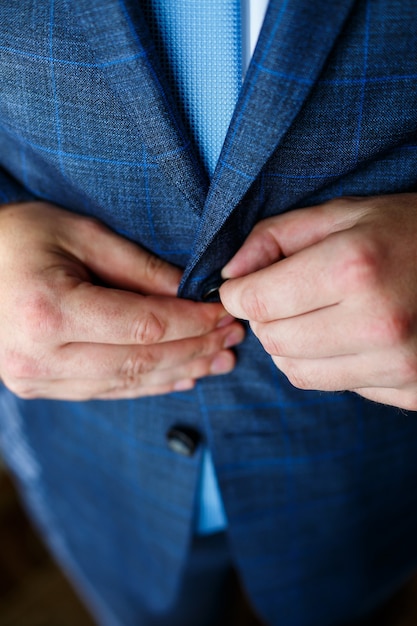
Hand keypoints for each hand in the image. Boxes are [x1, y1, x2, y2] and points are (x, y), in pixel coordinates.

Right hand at [0, 202, 243, 399]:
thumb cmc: (16, 237)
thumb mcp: (78, 234)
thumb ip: (137, 267)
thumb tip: (189, 292)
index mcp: (49, 310)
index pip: (144, 326)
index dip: (192, 322)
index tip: (225, 313)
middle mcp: (41, 356)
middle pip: (141, 360)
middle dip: (195, 349)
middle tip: (233, 338)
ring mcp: (36, 378)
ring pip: (128, 383)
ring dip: (180, 372)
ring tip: (220, 360)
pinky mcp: (39, 386)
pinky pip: (107, 391)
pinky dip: (149, 385)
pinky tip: (182, 377)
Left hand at [220, 194, 416, 409]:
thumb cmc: (412, 231)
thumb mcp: (345, 213)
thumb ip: (276, 237)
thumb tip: (229, 273)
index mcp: (356, 268)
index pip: (258, 300)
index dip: (236, 294)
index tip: (239, 288)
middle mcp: (378, 323)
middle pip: (274, 341)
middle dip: (263, 318)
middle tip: (281, 297)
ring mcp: (400, 365)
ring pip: (297, 372)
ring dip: (290, 345)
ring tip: (314, 315)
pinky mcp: (412, 391)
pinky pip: (337, 385)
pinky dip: (327, 363)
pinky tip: (348, 336)